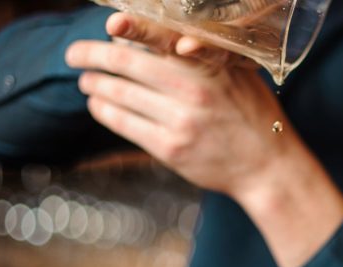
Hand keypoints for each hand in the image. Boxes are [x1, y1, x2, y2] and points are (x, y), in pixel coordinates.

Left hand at [65, 13, 309, 200]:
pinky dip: (104, 110)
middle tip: (75, 54)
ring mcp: (180, 120)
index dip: (128, 28)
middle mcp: (193, 88)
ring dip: (95, 84)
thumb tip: (150, 39)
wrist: (268, 165)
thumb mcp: (235, 73)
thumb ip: (199, 55)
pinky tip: (98, 104)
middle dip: (92, 55)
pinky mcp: (170, 148)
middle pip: (126, 63)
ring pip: (120, 94)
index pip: (159, 36)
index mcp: (209, 64)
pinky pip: (124, 124)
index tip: (108, 25)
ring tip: (86, 80)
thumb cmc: (251, 113)